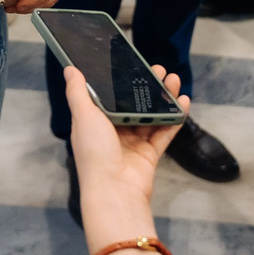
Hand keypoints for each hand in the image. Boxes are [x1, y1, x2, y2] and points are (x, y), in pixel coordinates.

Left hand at [64, 64, 187, 223]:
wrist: (114, 191)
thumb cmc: (94, 153)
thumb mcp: (83, 116)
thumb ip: (77, 92)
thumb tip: (70, 69)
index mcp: (96, 122)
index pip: (110, 95)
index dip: (122, 80)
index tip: (134, 63)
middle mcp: (114, 131)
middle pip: (134, 103)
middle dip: (147, 85)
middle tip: (159, 69)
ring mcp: (134, 143)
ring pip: (152, 115)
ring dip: (164, 97)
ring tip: (174, 80)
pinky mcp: (150, 154)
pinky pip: (165, 132)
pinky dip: (175, 117)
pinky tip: (184, 102)